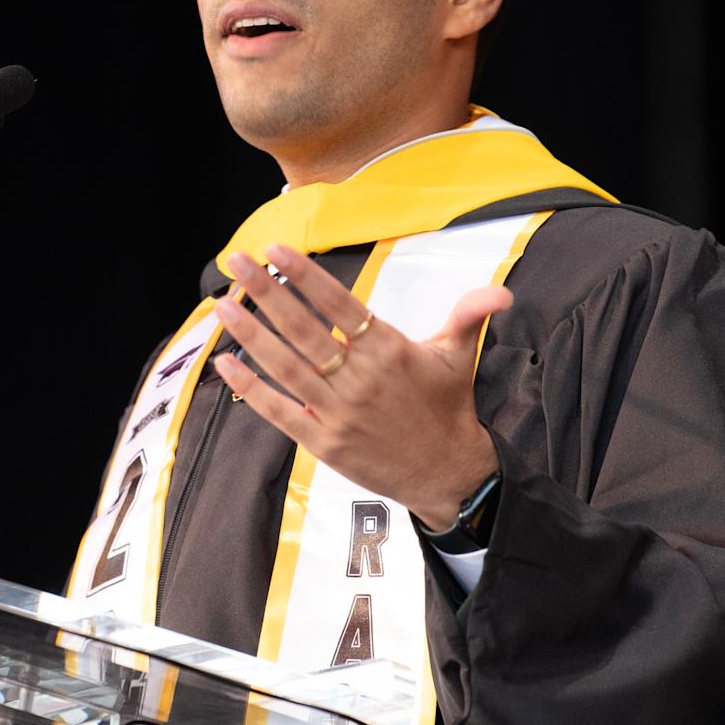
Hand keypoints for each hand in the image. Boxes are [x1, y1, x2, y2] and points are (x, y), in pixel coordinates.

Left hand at [210, 244, 503, 528]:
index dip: (305, 276)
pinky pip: (281, 412)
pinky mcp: (326, 443)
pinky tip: (227, 363)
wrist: (448, 473)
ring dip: (250, 334)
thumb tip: (502, 292)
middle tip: (236, 263)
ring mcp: (340, 413)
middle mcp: (361, 378)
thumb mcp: (458, 356)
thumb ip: (470, 314)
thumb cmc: (447, 408)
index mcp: (388, 350)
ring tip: (223, 304)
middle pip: (305, 329)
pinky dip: (252, 388)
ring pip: (286, 367)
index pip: (339, 303)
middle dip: (265, 292)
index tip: (276, 251)